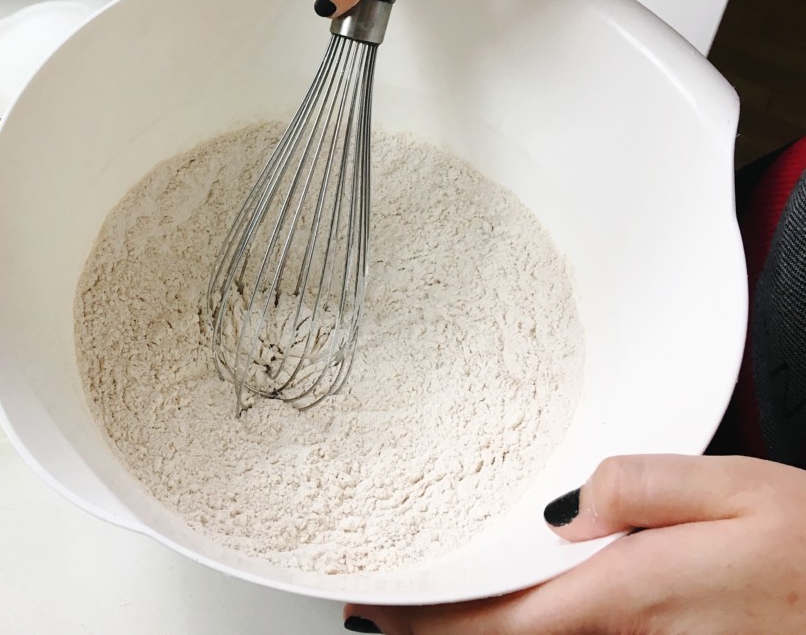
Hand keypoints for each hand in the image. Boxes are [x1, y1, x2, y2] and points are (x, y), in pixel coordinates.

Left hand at [343, 454, 805, 633]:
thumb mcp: (735, 490)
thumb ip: (639, 487)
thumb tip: (562, 507)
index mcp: (625, 597)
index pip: (494, 625)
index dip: (423, 623)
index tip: (373, 606)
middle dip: (437, 632)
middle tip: (381, 607)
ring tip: (426, 611)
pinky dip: (527, 634)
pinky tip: (511, 615)